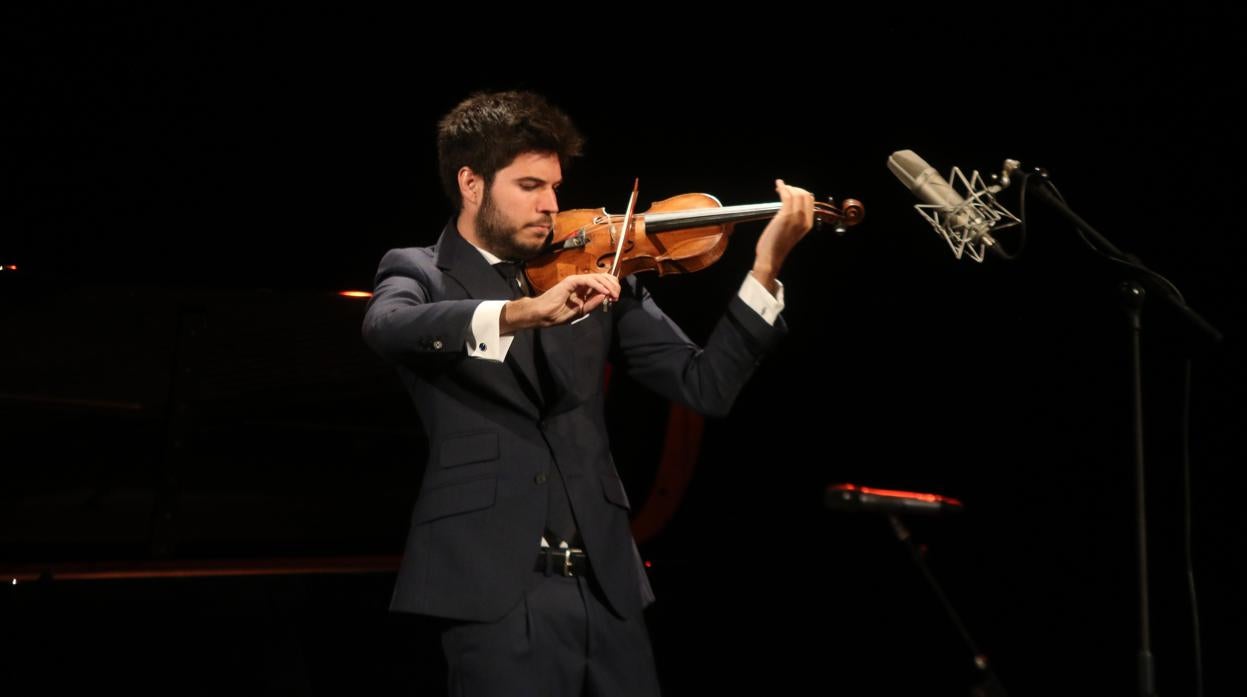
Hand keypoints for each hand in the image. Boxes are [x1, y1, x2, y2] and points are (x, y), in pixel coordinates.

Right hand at [501, 272, 620, 331]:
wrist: (544, 315)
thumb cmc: (558, 313)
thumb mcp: (581, 310)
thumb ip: (593, 303)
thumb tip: (606, 296)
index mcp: (583, 290)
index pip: (602, 283)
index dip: (611, 288)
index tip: (616, 298)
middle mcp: (581, 283)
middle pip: (602, 277)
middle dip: (613, 285)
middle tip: (617, 295)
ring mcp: (576, 281)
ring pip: (597, 277)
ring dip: (608, 285)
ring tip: (613, 294)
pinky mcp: (571, 281)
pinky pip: (588, 280)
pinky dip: (598, 286)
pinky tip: (604, 292)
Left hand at [752, 179, 814, 293]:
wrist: (771, 258)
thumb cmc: (777, 246)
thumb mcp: (792, 232)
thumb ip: (795, 220)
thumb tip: (791, 206)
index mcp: (808, 224)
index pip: (810, 200)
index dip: (801, 192)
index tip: (790, 190)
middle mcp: (805, 220)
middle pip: (805, 195)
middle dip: (794, 188)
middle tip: (784, 188)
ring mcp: (796, 218)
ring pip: (797, 194)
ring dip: (788, 187)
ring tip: (779, 187)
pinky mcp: (785, 216)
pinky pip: (787, 196)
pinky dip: (782, 188)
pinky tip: (778, 185)